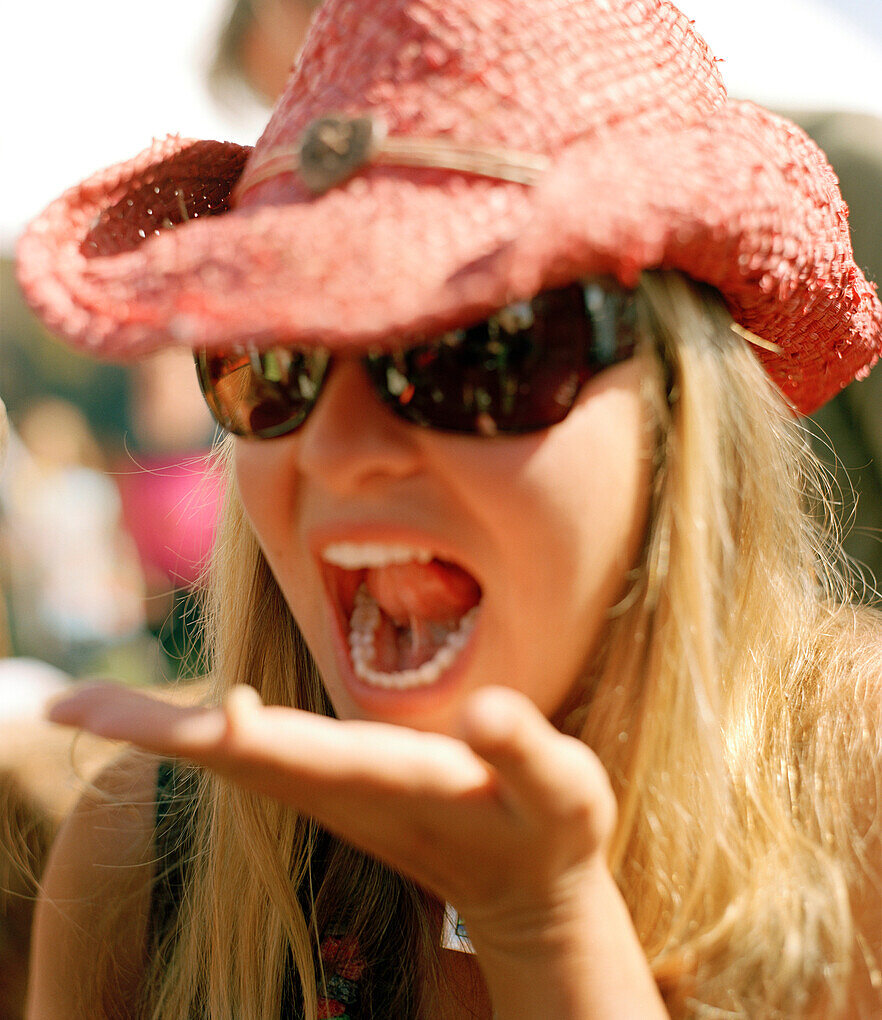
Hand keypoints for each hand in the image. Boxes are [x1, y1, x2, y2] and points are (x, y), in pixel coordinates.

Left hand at [48, 682, 616, 956]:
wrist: (528, 889)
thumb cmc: (549, 829)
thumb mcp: (562, 791)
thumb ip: (524, 751)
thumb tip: (485, 711)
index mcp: (385, 777)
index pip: (286, 752)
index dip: (224, 733)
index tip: (168, 710)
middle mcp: (337, 786)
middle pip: (227, 756)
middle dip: (148, 730)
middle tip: (64, 706)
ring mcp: (326, 789)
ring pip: (226, 757)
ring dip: (155, 732)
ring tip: (83, 707)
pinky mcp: (331, 783)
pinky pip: (246, 755)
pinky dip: (194, 735)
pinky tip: (167, 719)